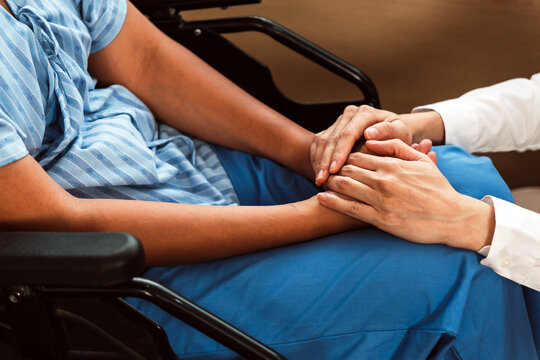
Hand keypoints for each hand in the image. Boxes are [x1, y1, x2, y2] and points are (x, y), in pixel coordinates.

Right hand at [311, 105, 437, 185]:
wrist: (392, 131)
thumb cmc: (398, 135)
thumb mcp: (399, 133)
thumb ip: (387, 132)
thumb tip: (369, 134)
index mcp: (365, 114)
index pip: (347, 134)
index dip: (339, 153)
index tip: (334, 170)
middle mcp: (349, 115)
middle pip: (331, 138)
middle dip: (325, 161)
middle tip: (322, 180)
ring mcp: (339, 121)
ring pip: (322, 142)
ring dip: (319, 162)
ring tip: (319, 180)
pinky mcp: (332, 129)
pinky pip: (319, 145)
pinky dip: (317, 160)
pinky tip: (319, 174)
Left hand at [317, 139, 494, 250]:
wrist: (452, 218)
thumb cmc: (438, 189)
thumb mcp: (421, 161)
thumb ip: (397, 147)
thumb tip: (373, 140)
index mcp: (393, 165)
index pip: (359, 155)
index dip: (344, 155)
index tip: (336, 157)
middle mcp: (384, 181)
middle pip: (348, 169)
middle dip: (333, 168)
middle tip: (322, 168)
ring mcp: (381, 200)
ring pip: (346, 186)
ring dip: (329, 182)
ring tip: (319, 179)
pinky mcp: (380, 219)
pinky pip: (350, 208)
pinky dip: (333, 202)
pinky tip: (321, 197)